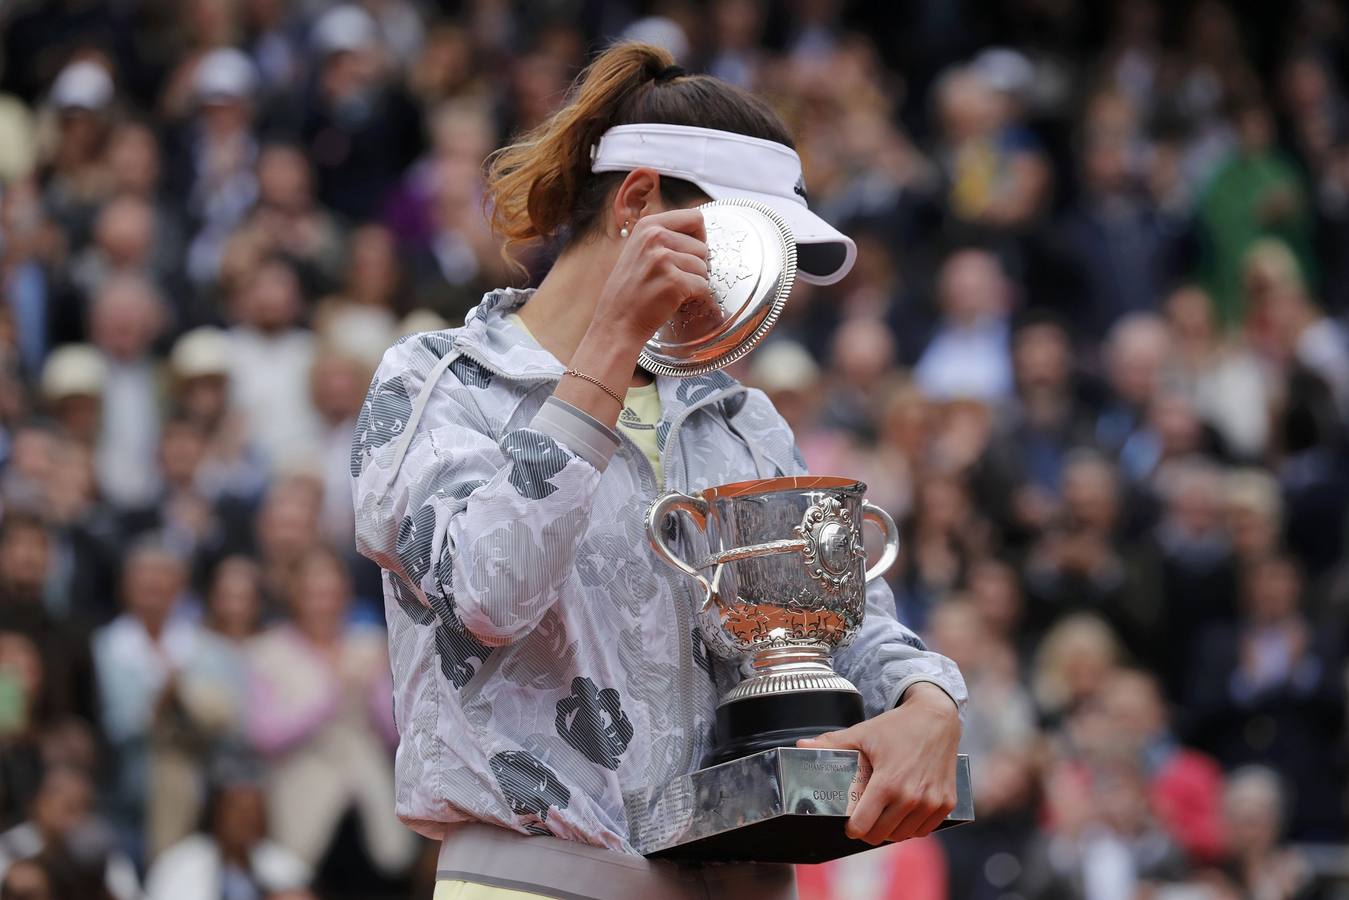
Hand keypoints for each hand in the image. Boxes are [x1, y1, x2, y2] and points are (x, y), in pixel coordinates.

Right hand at [595, 208, 711, 345]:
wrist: (616, 323)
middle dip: (695, 265)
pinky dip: (694, 297)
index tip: (689, 253)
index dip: (699, 237)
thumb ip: (664, 237)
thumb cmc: (630, 291)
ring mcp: (663, 259)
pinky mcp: (673, 281)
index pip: (695, 218)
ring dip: (694, 282)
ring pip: (704, 267)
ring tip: (669, 290)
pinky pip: (703, 286)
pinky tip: (673, 301)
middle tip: (673, 279)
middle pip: (702, 246)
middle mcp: (655, 236)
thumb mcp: (640, 250)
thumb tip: (698, 231)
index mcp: (648, 225)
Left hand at [797, 682, 959, 844]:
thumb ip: (832, 744)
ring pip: (903, 836)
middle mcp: (912, 798)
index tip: (850, 821)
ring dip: (891, 829)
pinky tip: (904, 812)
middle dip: (869, 829)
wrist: (937, 717)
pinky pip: (924, 830)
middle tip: (864, 816)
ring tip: (883, 813)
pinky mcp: (947, 803)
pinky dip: (912, 826)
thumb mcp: (863, 733)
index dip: (852, 827)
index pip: (864, 827)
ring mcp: (932, 803)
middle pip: (881, 835)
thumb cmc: (898, 726)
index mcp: (888, 783)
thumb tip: (801, 746)